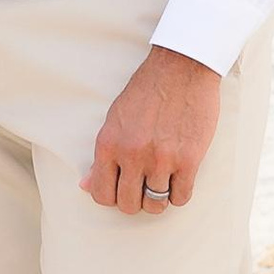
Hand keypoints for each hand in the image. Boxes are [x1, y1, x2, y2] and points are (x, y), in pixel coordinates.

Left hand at [85, 44, 222, 215]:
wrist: (182, 68)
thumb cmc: (147, 91)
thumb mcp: (114, 119)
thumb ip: (101, 156)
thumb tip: (84, 186)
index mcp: (108, 144)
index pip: (101, 194)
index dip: (112, 197)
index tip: (122, 189)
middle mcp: (131, 155)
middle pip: (128, 204)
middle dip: (135, 201)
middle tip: (143, 188)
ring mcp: (161, 159)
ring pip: (155, 205)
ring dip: (158, 199)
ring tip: (162, 183)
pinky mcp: (189, 159)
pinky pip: (181, 197)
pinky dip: (179, 193)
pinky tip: (179, 179)